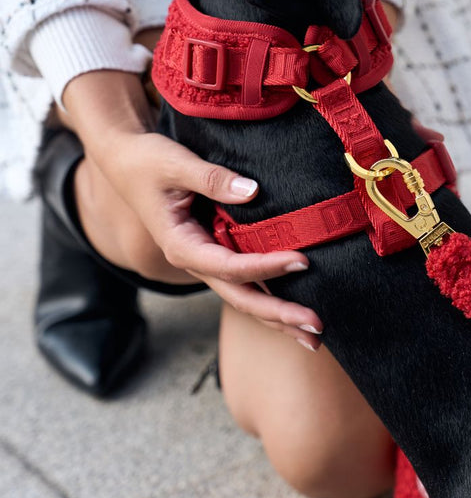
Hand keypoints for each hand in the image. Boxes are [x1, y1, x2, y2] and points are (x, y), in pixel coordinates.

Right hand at [62, 70, 323, 348]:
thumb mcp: (175, 164)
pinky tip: (296, 309)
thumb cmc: (147, 161)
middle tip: (317, 327)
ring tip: (315, 335)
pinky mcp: (215, 251)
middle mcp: (195, 260)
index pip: (229, 266)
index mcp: (181, 245)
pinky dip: (271, 295)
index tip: (302, 261)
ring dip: (279, 316)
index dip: (266, 266)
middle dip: (279, 315)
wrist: (126, 161)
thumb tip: (252, 191)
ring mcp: (206, 260)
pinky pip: (246, 281)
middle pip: (241, 297)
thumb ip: (212, 178)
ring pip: (245, 297)